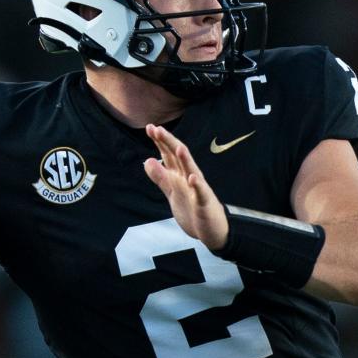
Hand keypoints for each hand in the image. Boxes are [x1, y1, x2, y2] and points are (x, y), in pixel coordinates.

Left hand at [143, 124, 228, 249]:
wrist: (210, 230)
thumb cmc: (191, 208)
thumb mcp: (171, 191)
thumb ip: (160, 176)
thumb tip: (147, 160)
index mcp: (180, 174)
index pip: (169, 154)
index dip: (160, 141)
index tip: (150, 127)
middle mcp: (189, 178)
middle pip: (179, 157)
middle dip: (169, 143)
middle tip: (158, 129)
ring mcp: (197, 190)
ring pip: (192, 171)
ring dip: (185, 160)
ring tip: (178, 148)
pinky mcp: (204, 204)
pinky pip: (201, 193)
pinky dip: (197, 186)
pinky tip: (192, 178)